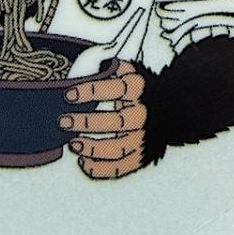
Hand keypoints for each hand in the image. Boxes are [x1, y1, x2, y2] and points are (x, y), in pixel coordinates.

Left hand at [59, 60, 147, 179]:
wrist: (169, 111)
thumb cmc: (140, 92)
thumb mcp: (129, 74)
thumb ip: (111, 69)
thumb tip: (89, 65)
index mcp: (138, 90)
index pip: (115, 89)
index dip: (91, 91)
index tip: (69, 94)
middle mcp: (142, 115)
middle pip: (116, 121)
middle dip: (86, 122)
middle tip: (64, 121)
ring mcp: (142, 138)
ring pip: (117, 148)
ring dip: (92, 148)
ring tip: (73, 144)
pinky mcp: (140, 157)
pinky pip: (119, 168)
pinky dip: (99, 169)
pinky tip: (83, 161)